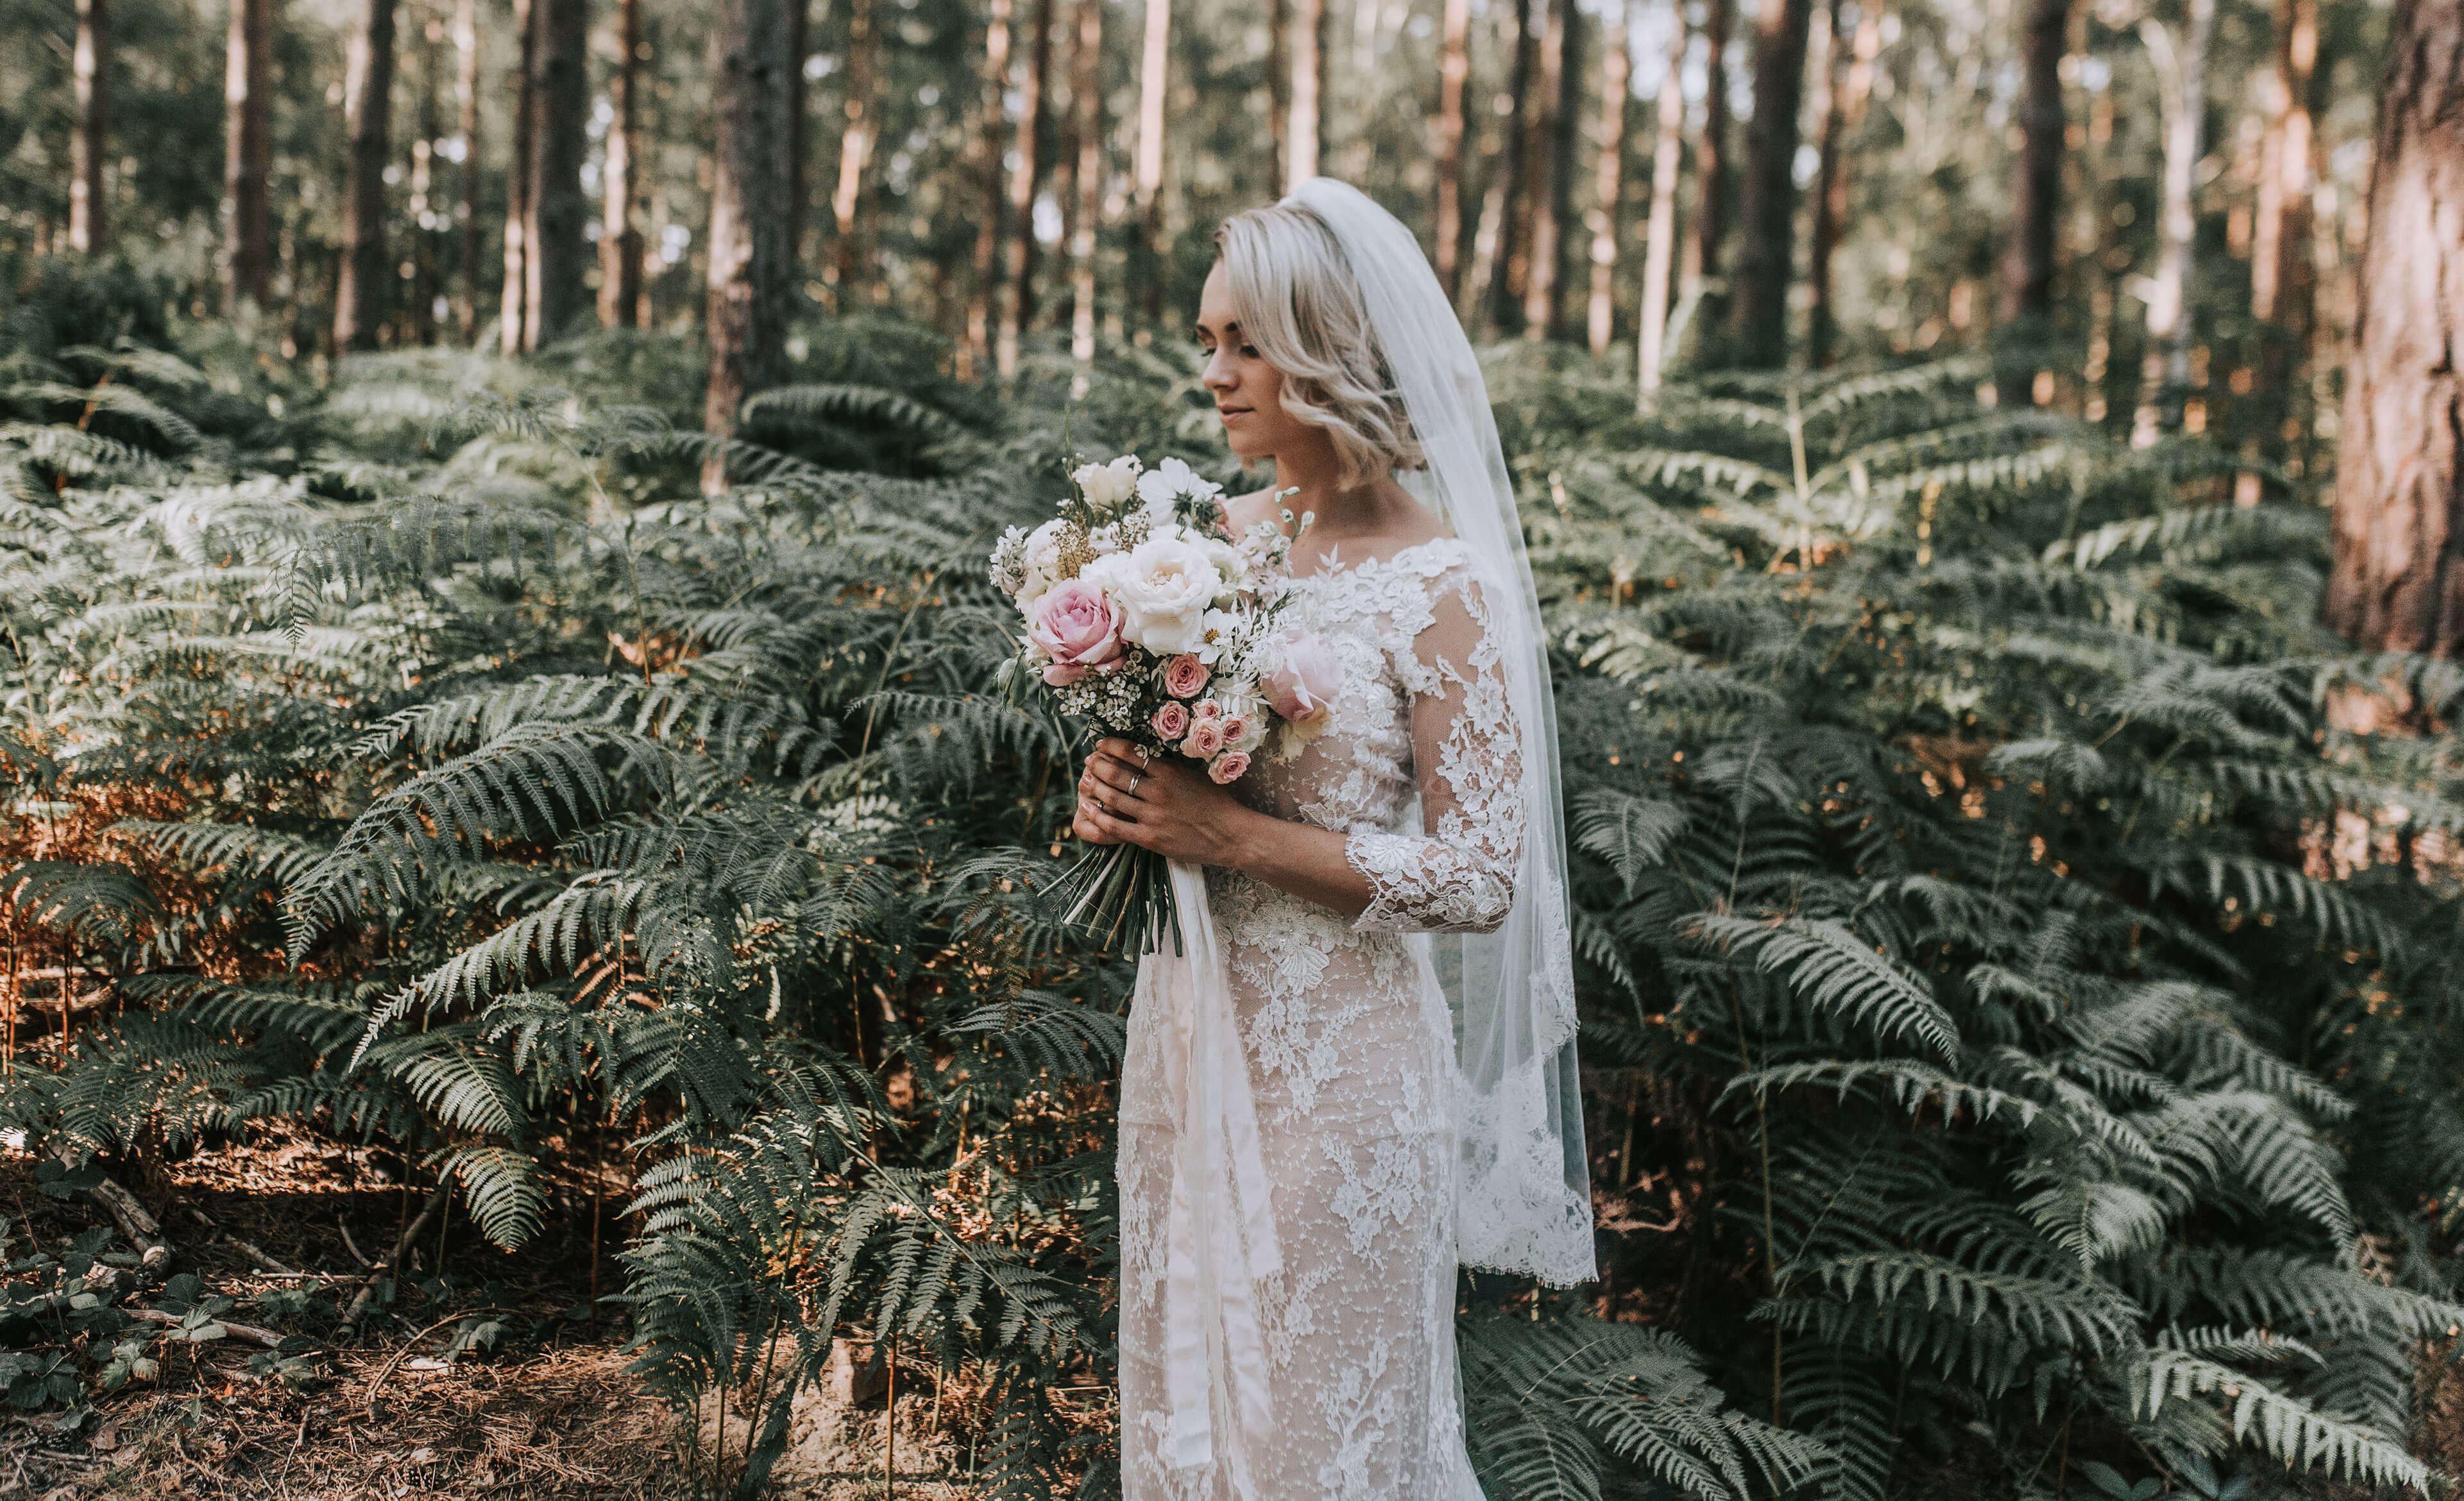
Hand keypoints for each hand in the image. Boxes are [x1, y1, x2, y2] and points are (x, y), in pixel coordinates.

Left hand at [1072, 737, 1256, 866]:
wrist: (1231, 835)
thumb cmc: (1216, 803)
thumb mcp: (1194, 775)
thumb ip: (1170, 766)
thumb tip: (1148, 752)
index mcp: (1169, 771)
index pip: (1131, 752)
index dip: (1110, 746)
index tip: (1100, 744)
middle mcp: (1158, 791)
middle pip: (1116, 773)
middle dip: (1097, 764)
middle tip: (1088, 761)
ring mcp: (1152, 816)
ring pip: (1112, 797)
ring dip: (1094, 786)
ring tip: (1085, 780)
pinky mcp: (1150, 838)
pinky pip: (1115, 826)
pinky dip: (1098, 815)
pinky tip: (1087, 808)